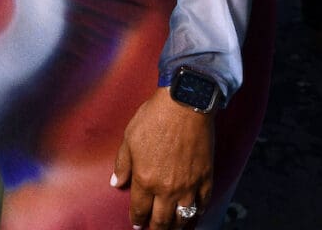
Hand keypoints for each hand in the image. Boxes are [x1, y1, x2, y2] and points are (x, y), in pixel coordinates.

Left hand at [111, 87, 214, 229]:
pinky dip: (197, 213)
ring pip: (182, 218)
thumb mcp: (129, 137)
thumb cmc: (154, 117)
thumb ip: (122, 163)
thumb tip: (115, 183)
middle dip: (155, 228)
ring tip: (171, 227)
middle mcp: (167, 189)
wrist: (184, 104)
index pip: (139, 209)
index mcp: (145, 179)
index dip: (137, 220)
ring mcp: (188, 186)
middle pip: (161, 220)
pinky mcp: (205, 178)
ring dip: (175, 226)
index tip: (136, 224)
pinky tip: (192, 214)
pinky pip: (202, 204)